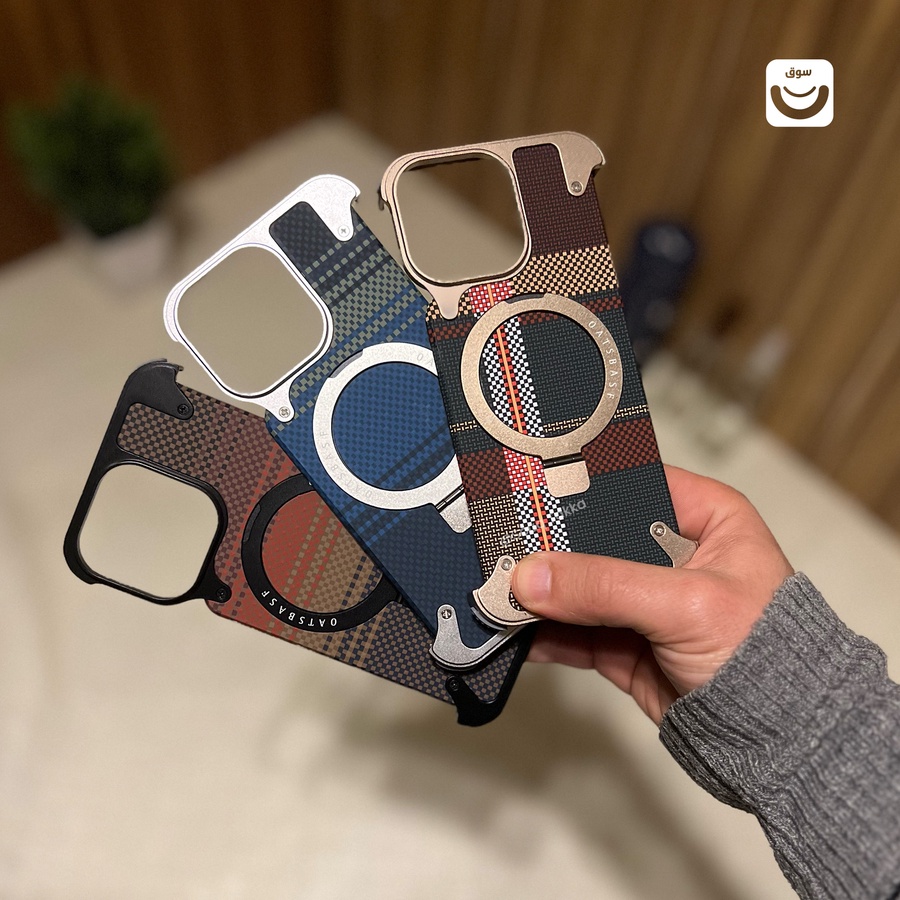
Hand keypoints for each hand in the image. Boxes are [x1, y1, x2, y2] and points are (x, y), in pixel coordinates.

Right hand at [511, 466, 793, 723]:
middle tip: (499, 541)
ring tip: (495, 589)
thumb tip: (531, 576)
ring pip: (576, 587)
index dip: (581, 483)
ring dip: (538, 592)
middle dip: (548, 545)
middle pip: (593, 536)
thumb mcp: (686, 604)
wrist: (778, 742)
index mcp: (703, 516)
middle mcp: (669, 553)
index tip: (529, 484)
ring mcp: (643, 601)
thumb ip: (606, 586)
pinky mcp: (624, 644)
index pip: (630, 482)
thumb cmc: (767, 654)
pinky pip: (572, 632)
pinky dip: (542, 633)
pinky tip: (512, 629)